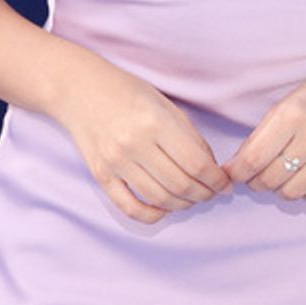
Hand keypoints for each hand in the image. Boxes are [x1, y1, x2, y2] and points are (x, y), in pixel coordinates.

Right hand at [55, 50, 231, 223]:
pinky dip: (152, 215)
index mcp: (155, 122)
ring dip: (183, 205)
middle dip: (205, 194)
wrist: (80, 89)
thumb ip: (189, 135)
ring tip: (192, 198)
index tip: (225, 184)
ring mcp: (116, 162)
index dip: (217, 180)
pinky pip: (129, 207)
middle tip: (212, 193)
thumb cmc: (127, 92)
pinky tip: (164, 209)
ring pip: (159, 199)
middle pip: (181, 185)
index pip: (197, 164)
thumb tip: (210, 168)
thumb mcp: (164, 104)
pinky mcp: (101, 175)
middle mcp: (135, 144)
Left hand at [223, 58, 305, 206]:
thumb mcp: (288, 102)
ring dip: (279, 189)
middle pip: (269, 179)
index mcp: (292, 114)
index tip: (233, 174)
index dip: (237, 172)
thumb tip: (239, 164)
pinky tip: (305, 179)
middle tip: (256, 175)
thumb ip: (264, 132)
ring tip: (281, 176)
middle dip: (256, 182)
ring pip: (291, 192)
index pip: (253, 159)